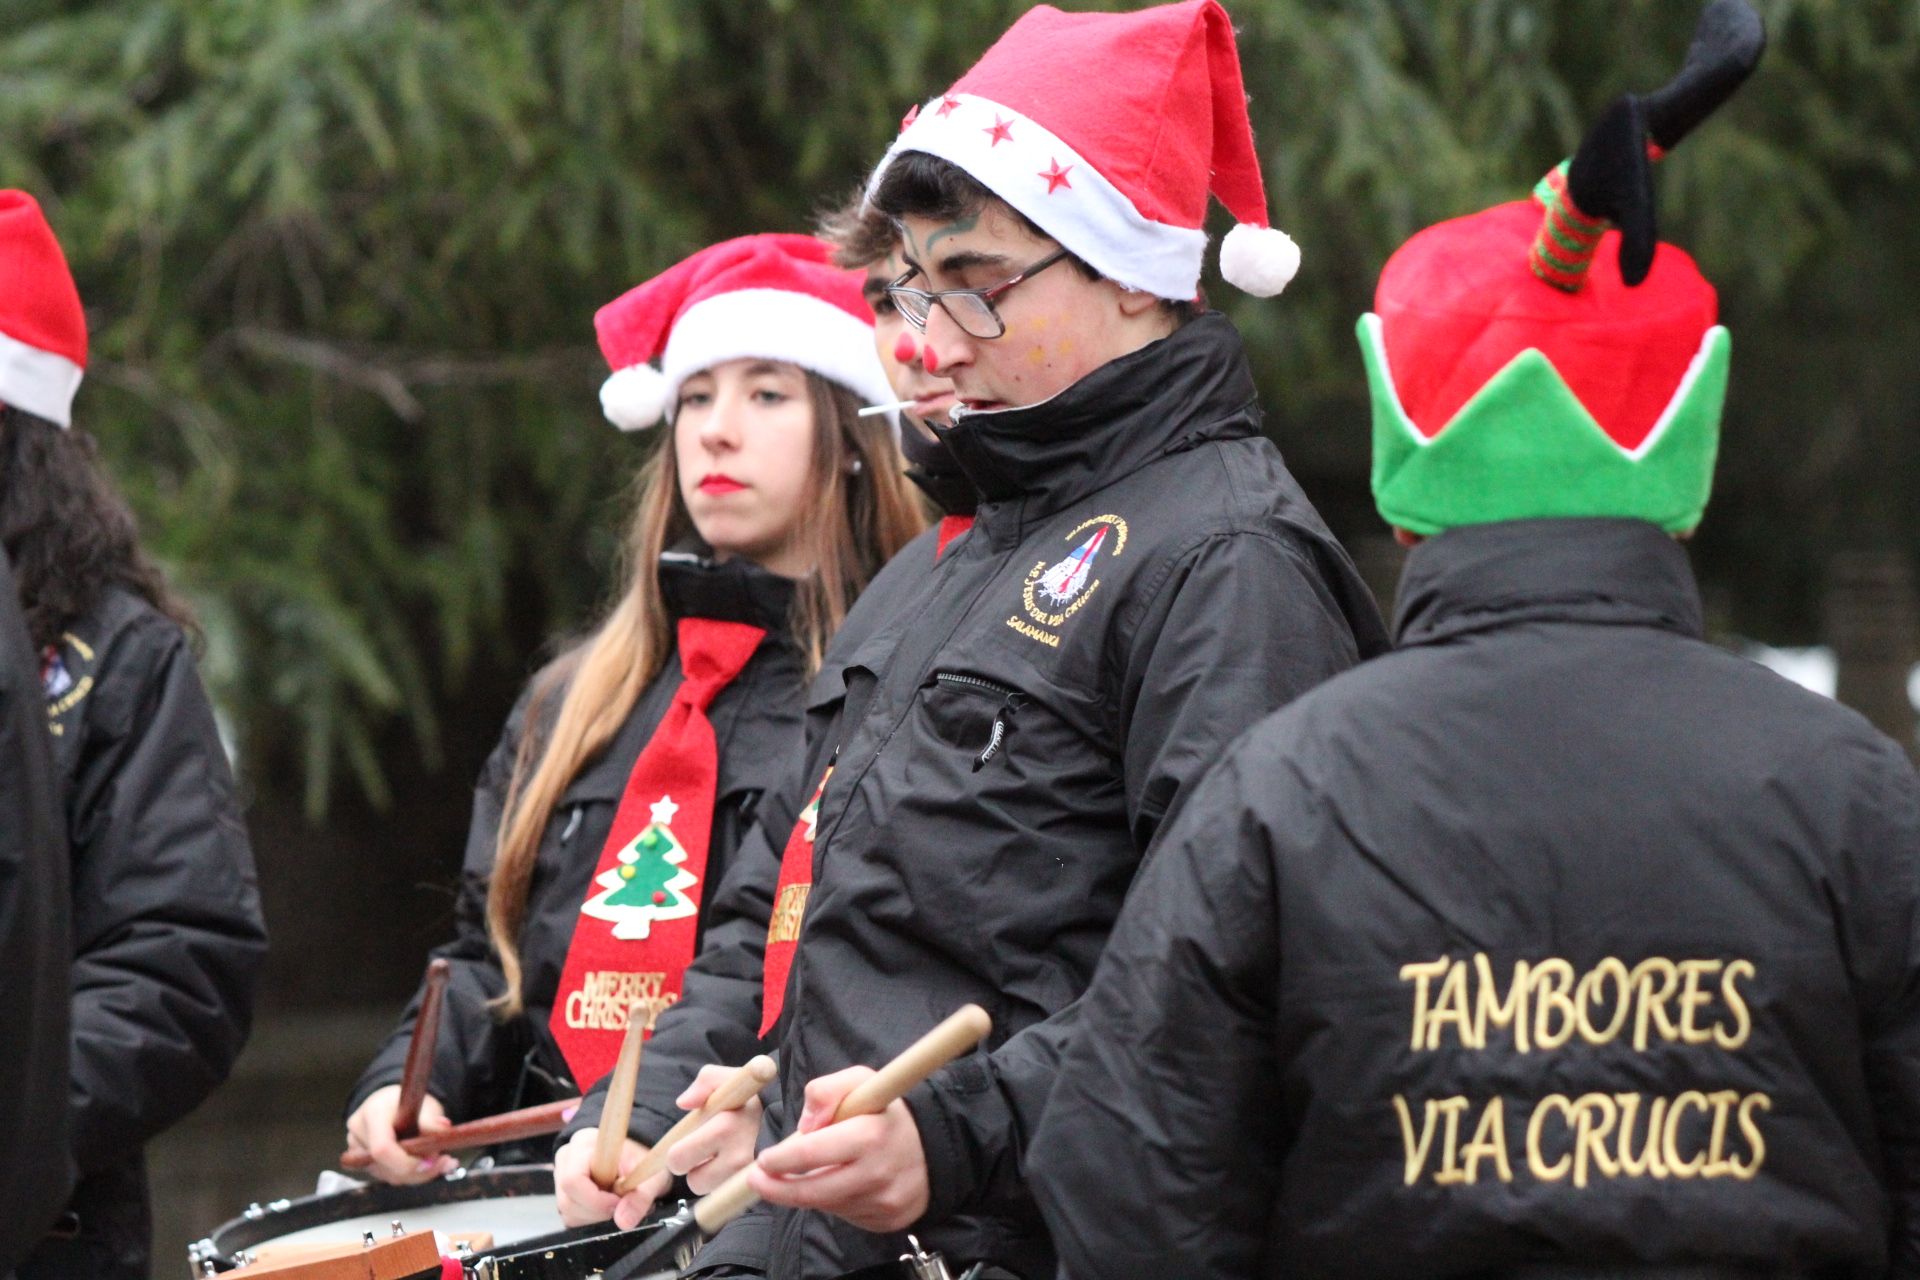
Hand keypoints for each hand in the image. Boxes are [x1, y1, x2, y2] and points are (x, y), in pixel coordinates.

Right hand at [344, 1085, 457, 1183]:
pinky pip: (389, 1176)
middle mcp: (360, 1133)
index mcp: (373, 1113)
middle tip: (445, 1162)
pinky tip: (429, 1165)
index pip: (382, 1148)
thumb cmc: (407, 1102)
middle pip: (385, 1166)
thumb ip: (431, 1121)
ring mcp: (358, 1150)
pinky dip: (411, 1174)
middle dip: (418, 1170)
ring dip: (418, 1174)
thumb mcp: (424, 1105)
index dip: (406, 1162)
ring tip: (441, 1161)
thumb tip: (444, 1128)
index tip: (431, 1162)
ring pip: (389, 1175)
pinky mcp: (363, 1162)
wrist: (391, 1102)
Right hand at [554, 1127, 669, 1229]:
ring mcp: (561, 1175)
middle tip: (621, 1203)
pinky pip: (571, 1217)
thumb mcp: (652, 1177)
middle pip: (568, 1201)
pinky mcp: (564, 1192)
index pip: (573, 1180)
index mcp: (584, 1144)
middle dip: (598, 1211)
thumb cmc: (644, 1161)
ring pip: (568, 1213)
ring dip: (596, 1216)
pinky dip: (591, 1218)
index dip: (597, 1200)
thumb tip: (623, 1222)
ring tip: (617, 1202)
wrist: (639, 1157)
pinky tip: (607, 1205)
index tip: (619, 1201)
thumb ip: (640, 1198)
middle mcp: (567, 1157)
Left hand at [663, 1063, 765, 1193]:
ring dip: (711, 1177)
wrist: (791, 1116)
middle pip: (693, 1181)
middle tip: (704, 1152)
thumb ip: (704, 1082)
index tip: (688, 1143)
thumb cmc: (753, 1099)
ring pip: (711, 1190)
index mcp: (726, 1127)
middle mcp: (738, 1157)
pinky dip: (726, 1183)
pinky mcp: (758, 1190)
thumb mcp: (731, 1079)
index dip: (679, 1152)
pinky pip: (728, 1195)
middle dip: (694, 1168)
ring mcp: (748, 1177)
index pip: (679, 1158)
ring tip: (724, 1156)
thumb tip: (684, 1103)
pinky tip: (735, 1166)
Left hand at [748, 1066, 929, 1232]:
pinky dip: (833, 1200)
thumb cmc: (887, 1111)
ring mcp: (882, 1201)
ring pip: (827, 1204)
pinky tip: (838, 1181)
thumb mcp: (862, 1082)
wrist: (936, 1147)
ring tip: (805, 1172)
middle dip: (778, 1188)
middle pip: (812, 1191)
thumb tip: (804, 1125)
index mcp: (870, 1134)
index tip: (764, 1159)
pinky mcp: (886, 1220)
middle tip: (759, 1179)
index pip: (812, 1153)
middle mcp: (877, 1172)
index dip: (782, 1159)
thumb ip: (827, 1089)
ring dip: (807, 1191)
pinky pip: (845, 1214)